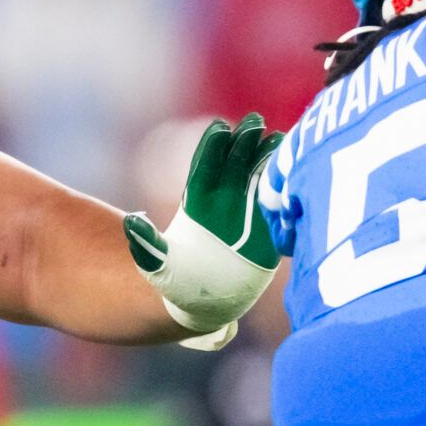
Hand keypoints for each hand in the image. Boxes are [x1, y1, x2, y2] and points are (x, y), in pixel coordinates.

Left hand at [124, 114, 282, 344]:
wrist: (208, 304)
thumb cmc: (178, 284)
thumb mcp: (159, 266)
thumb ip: (147, 244)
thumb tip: (130, 222)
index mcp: (196, 205)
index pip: (204, 169)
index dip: (212, 148)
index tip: (220, 128)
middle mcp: (223, 203)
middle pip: (233, 164)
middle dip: (243, 141)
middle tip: (255, 120)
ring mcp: (247, 212)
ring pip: (257, 176)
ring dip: (267, 155)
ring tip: (277, 136)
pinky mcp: (268, 227)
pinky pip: (277, 199)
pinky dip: (284, 182)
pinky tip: (294, 164)